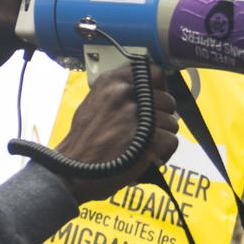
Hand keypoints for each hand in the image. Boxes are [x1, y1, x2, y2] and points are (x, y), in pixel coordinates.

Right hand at [52, 64, 178, 203]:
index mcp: (112, 82)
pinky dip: (163, 153)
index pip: (155, 73)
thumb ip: (117, 95)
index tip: (153, 104)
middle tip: (147, 132)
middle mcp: (125, 93)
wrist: (71, 171)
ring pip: (172, 123)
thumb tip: (144, 94)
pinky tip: (149, 159)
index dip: (159, 90)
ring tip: (144, 147)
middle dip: (161, 118)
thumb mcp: (93, 104)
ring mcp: (137, 115)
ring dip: (161, 137)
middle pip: (167, 101)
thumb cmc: (81, 143)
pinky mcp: (147, 139)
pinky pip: (171, 141)